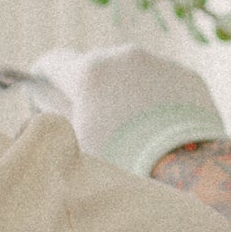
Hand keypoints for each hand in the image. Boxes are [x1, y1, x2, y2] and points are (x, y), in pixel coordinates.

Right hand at [21, 43, 226, 176]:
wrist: (189, 175)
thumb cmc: (122, 166)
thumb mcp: (73, 148)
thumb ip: (52, 123)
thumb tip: (42, 111)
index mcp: (89, 72)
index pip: (50, 63)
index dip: (41, 82)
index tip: (43, 99)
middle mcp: (124, 57)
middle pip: (92, 67)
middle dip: (87, 91)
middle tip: (92, 128)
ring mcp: (160, 64)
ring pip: (129, 73)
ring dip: (122, 94)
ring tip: (130, 133)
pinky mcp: (188, 78)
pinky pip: (161, 83)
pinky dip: (153, 100)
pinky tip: (156, 132)